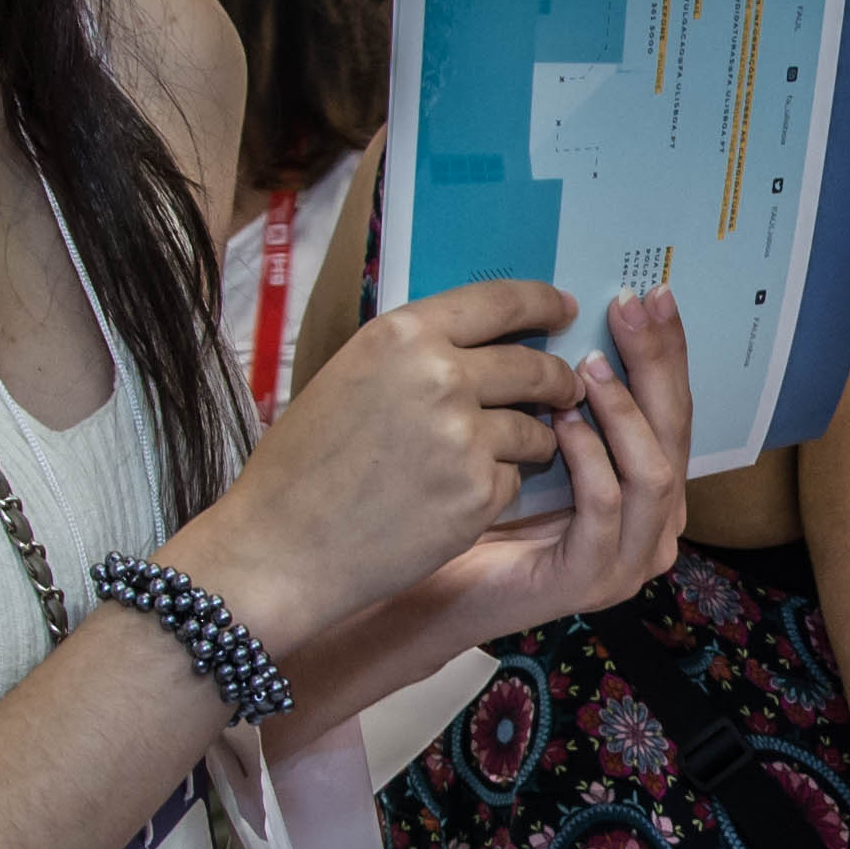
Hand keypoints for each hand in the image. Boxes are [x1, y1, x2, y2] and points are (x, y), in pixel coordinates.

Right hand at [187, 277, 601, 640]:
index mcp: (403, 334)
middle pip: (534, 365)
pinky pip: (515, 478)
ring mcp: (465, 436)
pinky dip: (500, 485)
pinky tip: (464, 497)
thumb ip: (413, 355)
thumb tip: (477, 346)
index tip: (566, 308)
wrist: (282, 546)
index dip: (544, 302)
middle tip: (567, 387)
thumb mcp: (350, 376)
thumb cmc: (302, 465)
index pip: (499, 301)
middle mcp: (441, 375)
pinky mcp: (478, 492)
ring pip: (535, 427)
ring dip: (536, 439)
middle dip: (559, 378)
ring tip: (517, 451)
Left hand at [366, 289, 692, 654]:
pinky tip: (560, 425)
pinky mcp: (592, 579)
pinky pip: (606, 507)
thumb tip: (574, 310)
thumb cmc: (476, 506)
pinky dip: (589, 460)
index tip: (651, 292)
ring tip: (585, 368)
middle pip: (676, 431)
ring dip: (623, 411)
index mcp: (648, 487)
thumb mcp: (534, 437)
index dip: (667, 349)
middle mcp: (655, 523)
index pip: (673, 407)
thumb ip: (566, 395)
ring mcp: (629, 557)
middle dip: (654, 363)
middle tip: (629, 308)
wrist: (427, 587)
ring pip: (654, 472)